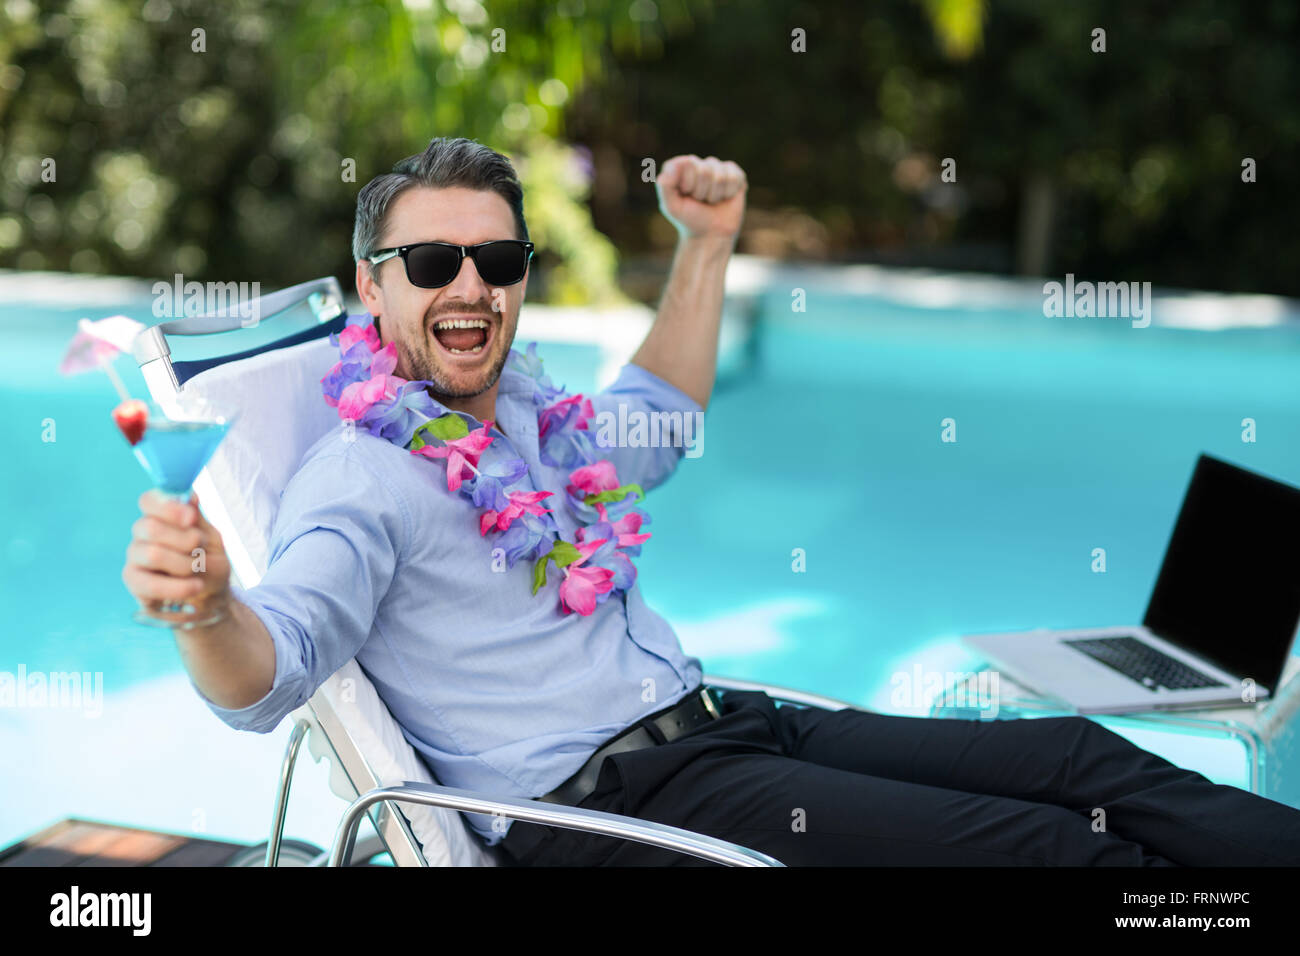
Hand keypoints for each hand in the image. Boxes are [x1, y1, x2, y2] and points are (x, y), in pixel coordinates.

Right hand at [123, 489, 231, 626]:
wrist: (210, 593)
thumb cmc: (209, 560)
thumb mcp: (212, 538)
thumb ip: (198, 519)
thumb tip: (190, 495)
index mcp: (161, 515)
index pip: (149, 500)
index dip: (168, 507)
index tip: (191, 518)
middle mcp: (142, 533)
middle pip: (150, 527)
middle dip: (185, 539)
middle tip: (202, 547)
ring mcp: (135, 556)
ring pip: (152, 554)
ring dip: (185, 563)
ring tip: (199, 568)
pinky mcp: (133, 581)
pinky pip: (151, 584)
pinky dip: (179, 586)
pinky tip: (195, 586)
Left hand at [656, 154, 747, 240]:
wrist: (710, 235)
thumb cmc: (689, 219)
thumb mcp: (671, 206)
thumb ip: (666, 184)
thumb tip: (677, 164)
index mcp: (678, 167)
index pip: (688, 163)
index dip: (689, 184)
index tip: (686, 196)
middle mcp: (697, 163)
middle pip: (705, 169)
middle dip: (702, 192)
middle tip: (700, 201)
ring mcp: (715, 167)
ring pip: (720, 176)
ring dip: (715, 195)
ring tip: (711, 201)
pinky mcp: (733, 174)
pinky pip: (735, 176)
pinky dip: (729, 192)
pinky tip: (724, 198)